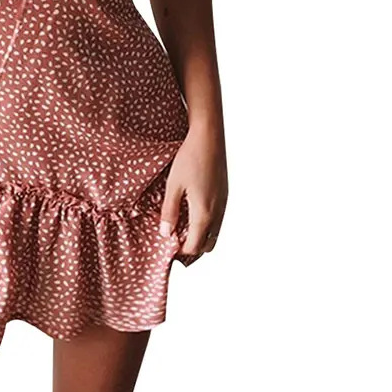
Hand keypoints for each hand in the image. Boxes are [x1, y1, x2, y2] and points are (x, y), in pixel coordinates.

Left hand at [159, 126, 227, 258]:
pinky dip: (207, 226)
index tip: (167, 250)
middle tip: (175, 245)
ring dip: (200, 238)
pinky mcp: (225, 195)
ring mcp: (224, 204)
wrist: (209, 138)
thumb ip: (169, 211)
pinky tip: (193, 216)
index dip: (180, 253)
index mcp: (204, 213)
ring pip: (215, 234)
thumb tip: (165, 234)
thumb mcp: (173, 185)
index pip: (194, 246)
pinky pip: (218, 221)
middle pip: (207, 245)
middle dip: (192, 250)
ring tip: (182, 232)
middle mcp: (217, 213)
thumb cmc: (190, 159)